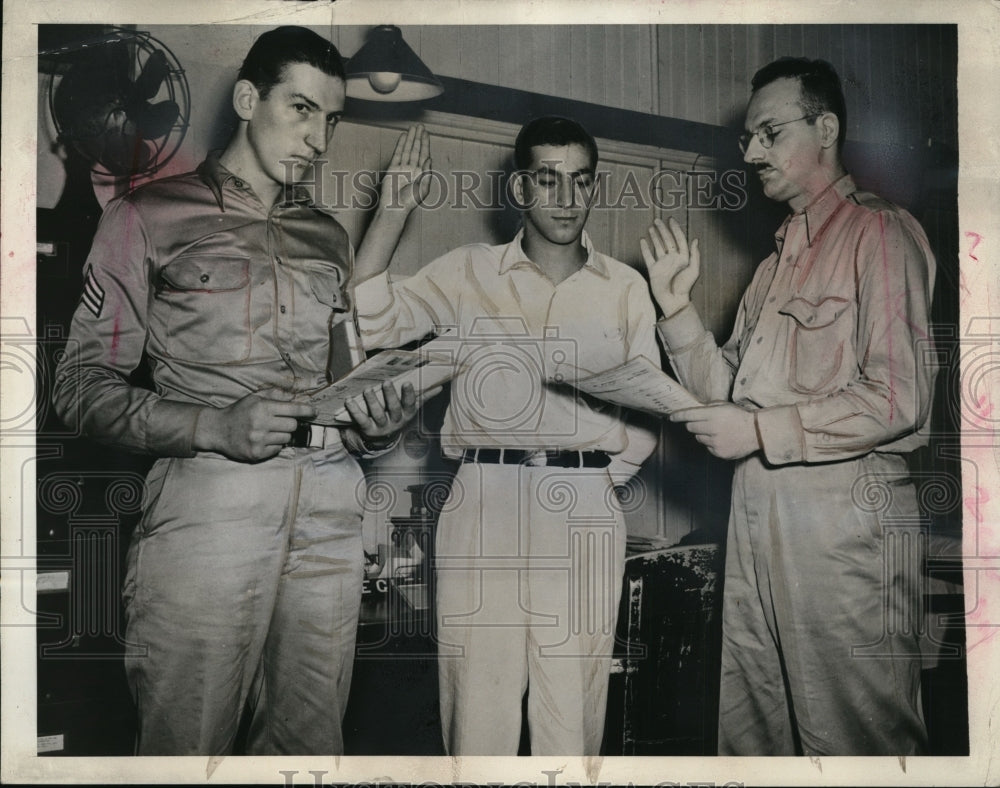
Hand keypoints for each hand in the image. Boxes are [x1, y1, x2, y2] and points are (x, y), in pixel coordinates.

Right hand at [195, 389, 316, 461]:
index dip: (307, 411)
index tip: (314, 412)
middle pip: (292, 425)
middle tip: (280, 421)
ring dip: (282, 434)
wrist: (218, 430)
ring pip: (286, 438)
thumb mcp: (254, 398)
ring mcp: (258, 441)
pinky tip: (263, 440)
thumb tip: (296, 396)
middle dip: (290, 423)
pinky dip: (274, 444)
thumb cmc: (239, 411)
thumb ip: (276, 395)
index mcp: (262, 408)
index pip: (293, 410)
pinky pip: (278, 449)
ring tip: (268, 431)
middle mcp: (261, 424)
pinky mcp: (256, 454)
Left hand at [343, 380, 419, 441]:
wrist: (383, 439)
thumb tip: (439, 388)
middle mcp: (395, 421)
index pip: (409, 404)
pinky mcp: (368, 429)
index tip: (406, 383)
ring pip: (377, 414)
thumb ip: (424, 397)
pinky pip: (361, 420)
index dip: (408, 394)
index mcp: (406, 415)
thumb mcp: (411, 409)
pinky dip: (355, 410)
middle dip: (390, 395)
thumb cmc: (397, 417)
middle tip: (386, 382)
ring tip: (368, 390)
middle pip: (393, 408)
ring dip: (373, 401)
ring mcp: (381, 426)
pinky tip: (349, 400)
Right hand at [379, 124, 431, 213]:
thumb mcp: (423, 188)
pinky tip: (403, 136)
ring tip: (413, 127)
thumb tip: (429, 158)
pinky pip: (398, 153)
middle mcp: (412, 169)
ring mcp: (402, 168)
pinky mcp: (393, 168)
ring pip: (407, 149)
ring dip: (410, 138)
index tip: (426, 133)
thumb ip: (427, 173)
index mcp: (421, 173)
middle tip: (420, 126)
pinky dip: (400, 144)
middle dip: (418, 137)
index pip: (424, 155)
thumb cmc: (410, 202)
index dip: (425, 144)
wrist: (395, 207)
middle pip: (416, 149)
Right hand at [641, 217, 700, 318]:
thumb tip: (695, 239)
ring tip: (651, 227)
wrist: (673, 300)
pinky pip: (648, 256)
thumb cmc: (685, 287)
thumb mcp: (694, 270)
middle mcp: (672, 258)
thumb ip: (694, 255)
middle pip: (667, 240)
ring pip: (657, 246)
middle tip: (657, 220)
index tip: (671, 220)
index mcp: (682, 257)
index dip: (675, 229)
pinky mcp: (653, 269)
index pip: (679, 239)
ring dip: (655, 237)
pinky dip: (645, 248)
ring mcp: (662, 263)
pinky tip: (643, 240)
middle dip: (663, 230)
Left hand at [670, 403, 758, 459]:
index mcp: (713, 414)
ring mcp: (715, 442)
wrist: (756, 432)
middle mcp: (712, 428)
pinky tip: (722, 439)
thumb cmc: (739, 416)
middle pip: (690, 427)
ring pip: (698, 438)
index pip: (689, 415)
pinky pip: (707, 447)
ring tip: (718, 431)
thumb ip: (707, 407)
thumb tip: (692, 410)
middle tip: (703, 422)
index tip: (671, 417)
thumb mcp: (724, 406)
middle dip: (693, 424)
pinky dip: (711, 443)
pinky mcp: (718, 452)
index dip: (678, 416)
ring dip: (703, 434)